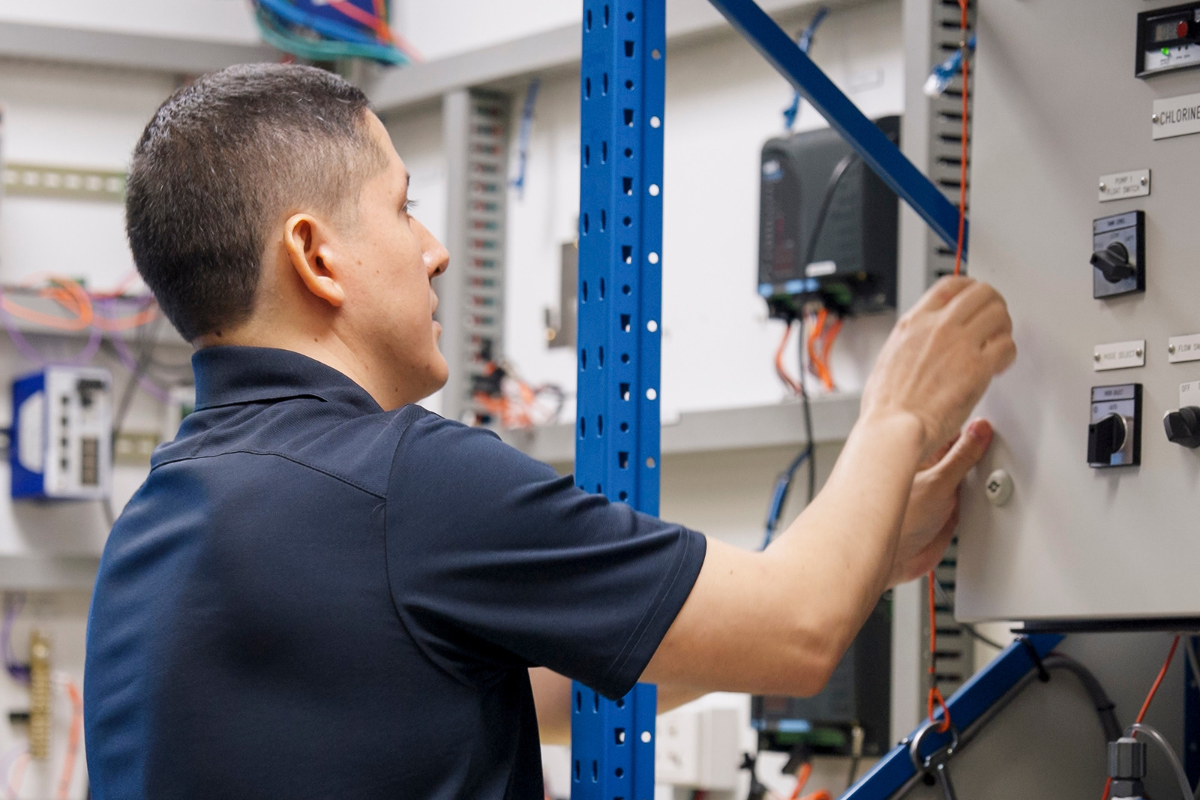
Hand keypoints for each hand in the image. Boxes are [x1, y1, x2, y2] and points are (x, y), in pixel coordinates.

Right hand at [860, 277, 1014, 463]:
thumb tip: (918, 346)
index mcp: (914, 323)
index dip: (970, 288)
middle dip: (993, 305)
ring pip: (999, 314)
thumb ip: (910, 343)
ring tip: (997, 345)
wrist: (893, 428)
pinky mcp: (977, 367)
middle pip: (981, 293)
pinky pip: (1007, 346)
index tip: (975, 298)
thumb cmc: (886, 406)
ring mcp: (959, 344)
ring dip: (1003, 328)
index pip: (951, 286)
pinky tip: (998, 366)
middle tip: (994, 322)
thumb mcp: (889, 358)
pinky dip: (1008, 354)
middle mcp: (938, 326)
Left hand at [890, 419, 992, 585]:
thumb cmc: (898, 519)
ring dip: (980, 478)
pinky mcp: (949, 510)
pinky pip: (970, 497)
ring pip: (968, 476)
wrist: (896, 560)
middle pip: (962, 453)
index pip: (950, 432)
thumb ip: (963, 457)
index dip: (970, 429)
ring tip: (991, 476)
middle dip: (979, 453)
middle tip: (997, 450)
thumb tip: (979, 429)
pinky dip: (980, 497)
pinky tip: (987, 495)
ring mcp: (939, 491)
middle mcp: (928, 470)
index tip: (991, 426)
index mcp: (918, 454)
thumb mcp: (939, 483)